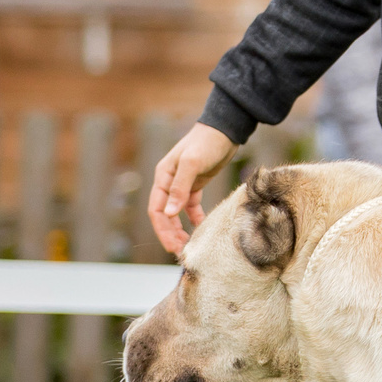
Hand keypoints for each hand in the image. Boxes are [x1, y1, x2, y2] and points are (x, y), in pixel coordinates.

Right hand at [149, 123, 236, 252]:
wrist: (225, 130)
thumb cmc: (206, 143)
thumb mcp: (192, 164)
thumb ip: (180, 188)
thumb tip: (169, 214)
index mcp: (163, 176)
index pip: (156, 209)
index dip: (162, 230)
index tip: (172, 246)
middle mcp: (169, 182)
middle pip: (165, 214)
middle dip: (171, 234)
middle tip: (182, 252)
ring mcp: (182, 184)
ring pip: (176, 213)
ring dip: (180, 229)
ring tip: (190, 244)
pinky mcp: (196, 185)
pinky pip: (191, 207)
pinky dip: (195, 218)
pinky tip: (202, 228)